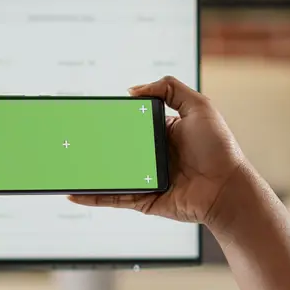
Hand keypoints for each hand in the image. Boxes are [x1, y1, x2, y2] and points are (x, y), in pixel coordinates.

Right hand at [68, 76, 248, 226]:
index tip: (88, 115)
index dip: (111, 119)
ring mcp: (146, 179)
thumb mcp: (199, 106)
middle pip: (115, 148)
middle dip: (91, 144)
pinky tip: (73, 192)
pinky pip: (113, 197)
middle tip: (67, 138)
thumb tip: (132, 90)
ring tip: (62, 164)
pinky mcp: (144, 200)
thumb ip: (169, 89)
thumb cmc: (219, 148)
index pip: (130, 123)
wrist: (227, 187)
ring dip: (86, 171)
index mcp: (164, 132)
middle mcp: (153, 155)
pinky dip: (92, 197)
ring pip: (109, 173)